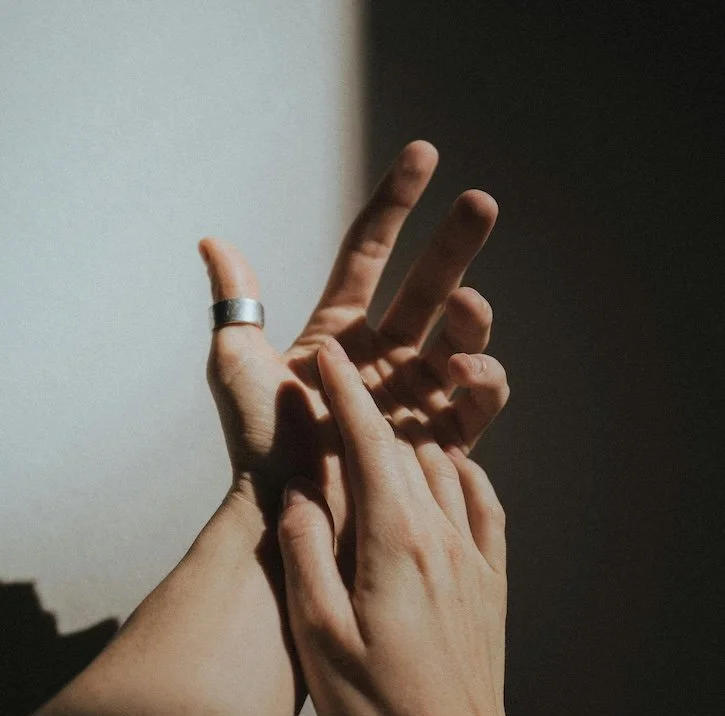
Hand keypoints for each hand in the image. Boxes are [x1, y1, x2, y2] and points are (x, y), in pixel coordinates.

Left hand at [200, 141, 508, 521]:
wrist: (287, 513)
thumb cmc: (259, 444)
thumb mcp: (236, 364)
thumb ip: (235, 302)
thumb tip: (212, 239)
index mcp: (338, 331)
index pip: (371, 252)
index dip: (396, 202)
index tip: (424, 153)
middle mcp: (382, 358)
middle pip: (428, 284)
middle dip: (456, 243)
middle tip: (482, 203)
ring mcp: (413, 395)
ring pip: (463, 338)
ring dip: (474, 318)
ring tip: (469, 307)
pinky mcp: (438, 438)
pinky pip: (478, 401)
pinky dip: (483, 380)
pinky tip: (465, 369)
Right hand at [277, 337, 510, 715]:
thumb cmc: (380, 709)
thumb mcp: (320, 638)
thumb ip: (307, 556)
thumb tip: (299, 496)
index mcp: (395, 543)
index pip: (370, 446)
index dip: (349, 395)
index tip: (332, 357)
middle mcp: (441, 536)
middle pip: (406, 450)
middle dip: (374, 408)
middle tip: (347, 383)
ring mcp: (473, 557)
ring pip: (446, 471)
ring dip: (414, 438)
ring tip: (387, 423)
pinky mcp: (491, 581)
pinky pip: (485, 506)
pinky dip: (465, 476)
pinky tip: (454, 472)